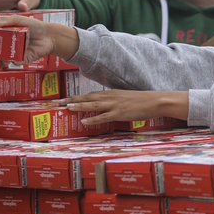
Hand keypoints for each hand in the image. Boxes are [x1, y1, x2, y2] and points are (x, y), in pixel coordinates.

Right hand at [0, 14, 79, 63]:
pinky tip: (13, 59)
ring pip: (2, 60)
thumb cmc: (34, 25)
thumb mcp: (19, 19)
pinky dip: (13, 61)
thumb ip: (6, 21)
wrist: (50, 35)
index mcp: (3, 35)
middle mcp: (7, 45)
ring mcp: (14, 53)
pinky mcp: (22, 60)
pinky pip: (15, 62)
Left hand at [61, 90, 188, 124]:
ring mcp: (115, 105)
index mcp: (112, 93)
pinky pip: (103, 116)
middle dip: (73, 99)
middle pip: (88, 97)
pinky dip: (93, 119)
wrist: (155, 101)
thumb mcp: (126, 98)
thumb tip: (106, 105)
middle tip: (58, 102)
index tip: (65, 98)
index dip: (77, 96)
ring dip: (80, 106)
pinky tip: (84, 121)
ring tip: (68, 108)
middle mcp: (111, 97)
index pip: (91, 94)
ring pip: (93, 105)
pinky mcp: (120, 113)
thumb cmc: (142, 101)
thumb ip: (115, 100)